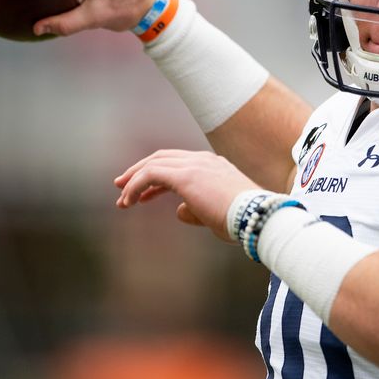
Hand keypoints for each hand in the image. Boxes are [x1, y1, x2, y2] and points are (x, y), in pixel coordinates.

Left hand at [114, 150, 258, 241]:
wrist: (256, 217)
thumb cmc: (242, 220)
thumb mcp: (216, 214)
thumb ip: (196, 210)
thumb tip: (179, 211)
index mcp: (213, 166)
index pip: (179, 164)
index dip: (157, 178)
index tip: (144, 195)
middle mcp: (203, 160)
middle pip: (162, 158)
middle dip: (140, 172)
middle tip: (122, 187)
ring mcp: (195, 165)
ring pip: (154, 163)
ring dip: (134, 180)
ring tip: (122, 198)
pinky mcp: (185, 175)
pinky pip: (151, 174)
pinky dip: (136, 186)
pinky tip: (128, 201)